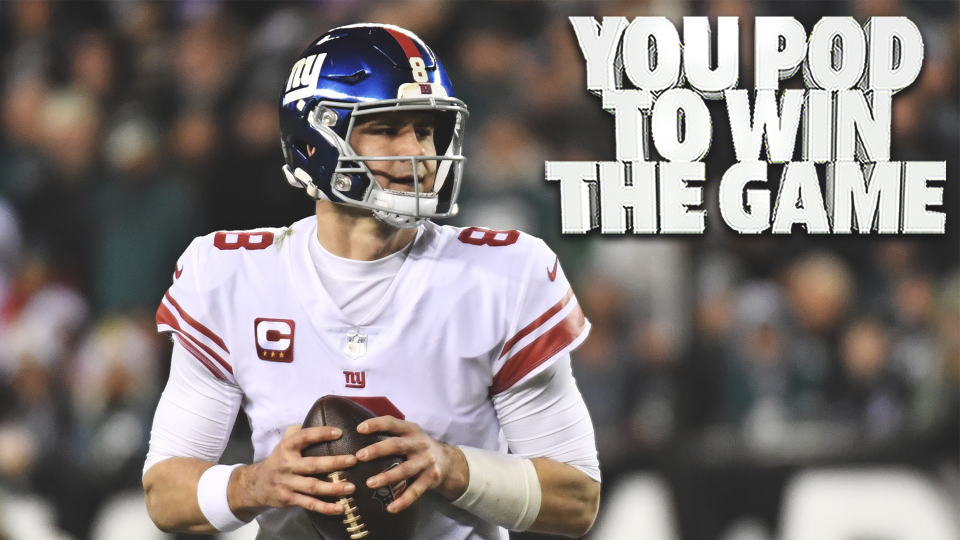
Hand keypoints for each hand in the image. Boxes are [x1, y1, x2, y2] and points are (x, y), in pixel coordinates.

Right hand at [229, 425, 357, 519]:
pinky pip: (309, 504)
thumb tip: (316, 419)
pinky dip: (325, 508)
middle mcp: (287, 465)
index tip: (340, 432)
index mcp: (287, 447)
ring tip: (351, 487)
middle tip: (353, 460)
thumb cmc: (278, 461)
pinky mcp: (290, 499)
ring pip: (313, 487)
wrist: (256, 485)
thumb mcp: (283, 443)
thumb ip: (297, 432)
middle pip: (313, 465)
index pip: (304, 437)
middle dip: (334, 463)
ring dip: (334, 488)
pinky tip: (341, 508)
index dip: (321, 433)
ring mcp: (288, 484)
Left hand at [355, 416, 468, 512]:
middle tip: (359, 456)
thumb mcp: (410, 435)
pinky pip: (415, 491)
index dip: (376, 424)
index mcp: (411, 430)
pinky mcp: (431, 478)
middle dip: (377, 450)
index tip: (359, 429)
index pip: (392, 423)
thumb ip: (392, 434)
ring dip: (387, 477)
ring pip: (405, 470)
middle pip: (397, 445)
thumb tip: (358, 435)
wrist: (449, 462)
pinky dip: (403, 500)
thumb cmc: (419, 447)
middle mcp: (419, 444)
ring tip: (370, 483)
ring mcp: (426, 461)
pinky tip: (390, 508)